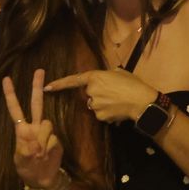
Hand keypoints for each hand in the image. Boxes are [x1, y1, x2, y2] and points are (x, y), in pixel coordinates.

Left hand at [3, 70, 63, 188]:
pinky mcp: (56, 139)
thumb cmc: (26, 168)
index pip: (15, 109)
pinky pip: (53, 139)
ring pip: (46, 124)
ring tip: (39, 154)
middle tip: (39, 70)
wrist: (43, 178)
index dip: (11, 95)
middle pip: (36, 103)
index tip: (6, 79)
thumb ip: (26, 149)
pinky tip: (46, 156)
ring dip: (42, 139)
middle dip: (37, 87)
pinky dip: (49, 148)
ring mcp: (46, 132)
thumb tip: (36, 143)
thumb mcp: (20, 160)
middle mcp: (34, 127)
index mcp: (21, 130)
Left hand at [43, 68, 158, 123]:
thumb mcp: (119, 73)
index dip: (59, 84)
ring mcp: (94, 105)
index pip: (73, 80)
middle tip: (113, 93)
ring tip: (118, 101)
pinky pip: (101, 114)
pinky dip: (108, 113)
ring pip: (95, 105)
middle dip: (97, 94)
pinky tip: (118, 110)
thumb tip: (105, 80)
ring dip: (103, 104)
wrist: (142, 101)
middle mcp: (91, 91)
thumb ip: (107, 75)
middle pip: (89, 94)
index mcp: (95, 77)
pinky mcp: (100, 116)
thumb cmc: (133, 84)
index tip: (46, 87)